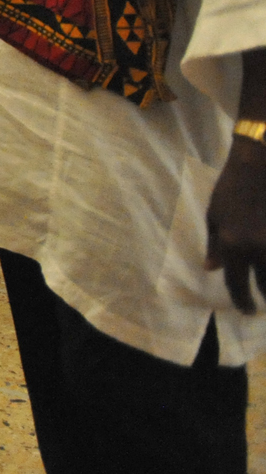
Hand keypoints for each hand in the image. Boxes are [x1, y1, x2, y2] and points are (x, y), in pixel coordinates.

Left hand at [206, 136, 265, 311]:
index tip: (247, 311)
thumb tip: (213, 269)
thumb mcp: (214, 214)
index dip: (241, 300)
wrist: (260, 162)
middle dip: (265, 297)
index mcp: (233, 243)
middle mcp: (258, 247)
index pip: (236, 283)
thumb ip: (215, 244)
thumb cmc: (232, 186)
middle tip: (262, 304)